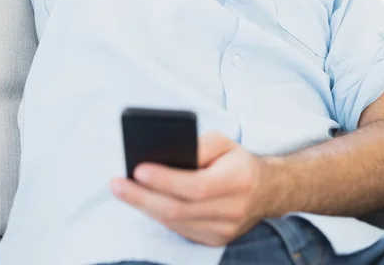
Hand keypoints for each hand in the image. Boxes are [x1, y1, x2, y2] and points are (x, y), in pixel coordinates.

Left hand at [110, 132, 275, 246]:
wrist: (267, 191)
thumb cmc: (237, 161)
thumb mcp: (224, 142)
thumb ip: (198, 146)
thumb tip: (166, 156)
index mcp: (238, 180)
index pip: (196, 185)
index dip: (165, 180)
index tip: (138, 169)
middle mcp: (232, 210)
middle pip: (179, 209)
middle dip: (142, 197)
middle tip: (116, 184)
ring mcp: (224, 231)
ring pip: (175, 222)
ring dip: (145, 207)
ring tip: (122, 190)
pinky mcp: (216, 241)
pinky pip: (180, 230)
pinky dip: (158, 215)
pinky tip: (142, 202)